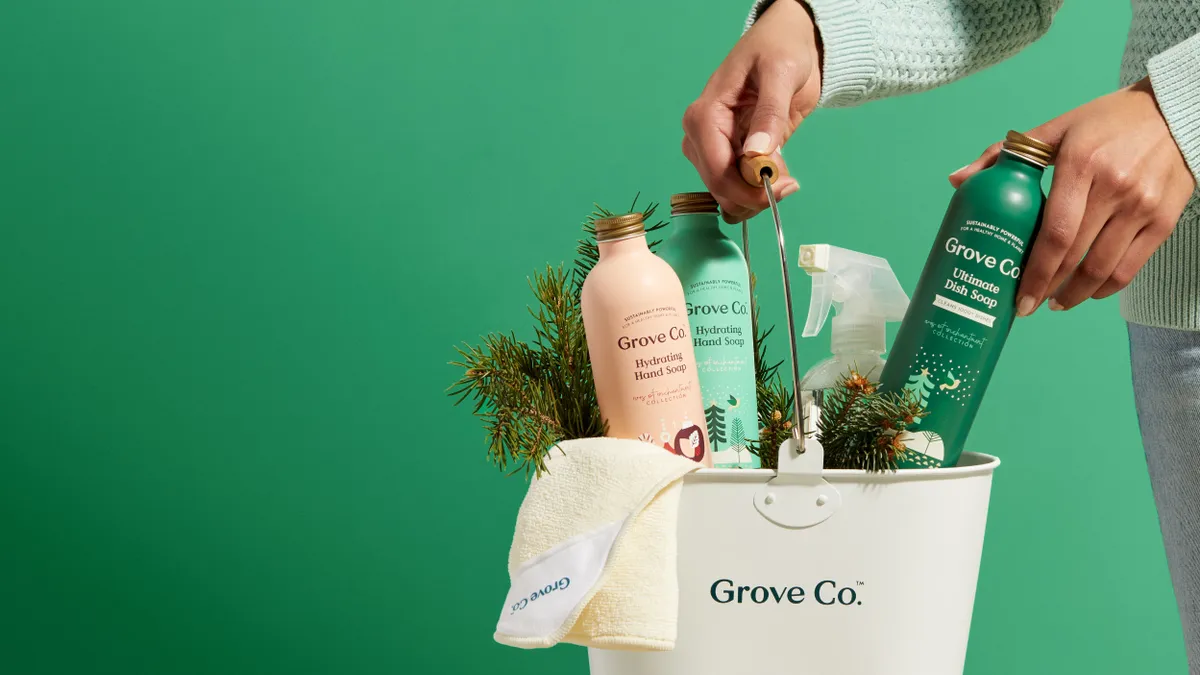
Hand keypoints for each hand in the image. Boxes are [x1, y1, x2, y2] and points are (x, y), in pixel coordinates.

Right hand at [681, 0, 818, 222]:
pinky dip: (758, 191)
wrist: (788, 41)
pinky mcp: (730, 155)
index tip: (785, 186)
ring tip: (787, 177)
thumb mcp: (780, 73)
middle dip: (754, 196)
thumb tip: (758, 155)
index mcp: (704, 116)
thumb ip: (770, 114)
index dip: (748, 189)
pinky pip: (737, 188)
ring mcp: (713, 149)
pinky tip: (779, 174)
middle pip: (719, 188)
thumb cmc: (779, 48)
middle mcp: (701, 136)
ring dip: (756, 196)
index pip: (717, 171)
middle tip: (790, 184)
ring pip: (726, 194)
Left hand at [949, 78, 1195, 314]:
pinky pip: (1132, 266)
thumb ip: (1005, 153)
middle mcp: (1115, 186)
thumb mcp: (1056, 128)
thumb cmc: (1106, 121)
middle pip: (1076, 256)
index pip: (1055, 232)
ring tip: (1055, 303)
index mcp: (1081, 163)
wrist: (1173, 111)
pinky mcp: (1165, 218)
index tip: (1019, 297)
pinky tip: (1088, 292)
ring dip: (1076, 295)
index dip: (1035, 272)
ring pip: (1104, 268)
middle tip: (1028, 305)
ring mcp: (1143, 205)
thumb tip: (956, 180)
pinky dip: (1107, 287)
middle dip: (1048, 289)